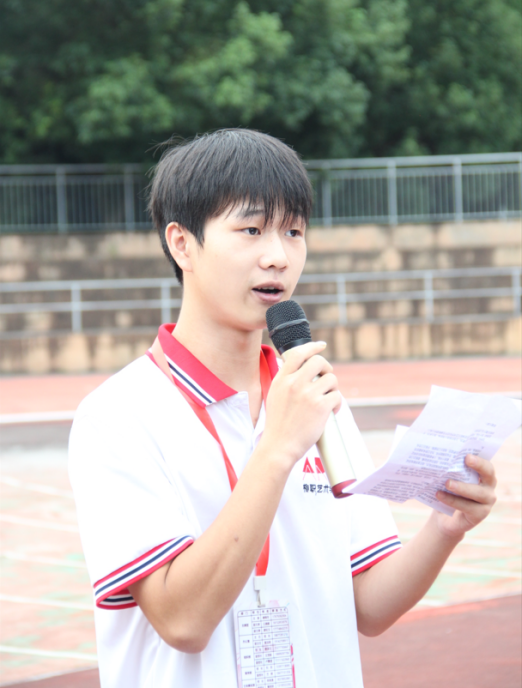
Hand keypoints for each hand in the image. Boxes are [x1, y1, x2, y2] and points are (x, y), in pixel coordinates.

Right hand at [261, 341, 341, 465]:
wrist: (279, 446)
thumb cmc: (278, 424)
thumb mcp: (274, 395)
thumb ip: (286, 380)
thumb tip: (302, 366)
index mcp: (281, 379)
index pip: (298, 354)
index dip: (312, 347)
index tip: (321, 346)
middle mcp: (294, 383)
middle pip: (319, 362)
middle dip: (327, 369)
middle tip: (326, 379)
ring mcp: (308, 394)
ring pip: (331, 379)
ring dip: (333, 389)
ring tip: (328, 400)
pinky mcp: (320, 407)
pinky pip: (337, 396)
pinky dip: (338, 403)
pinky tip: (332, 411)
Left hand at [434, 455, 496, 539]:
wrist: (444, 518)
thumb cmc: (447, 492)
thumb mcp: (448, 478)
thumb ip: (449, 469)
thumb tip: (438, 458)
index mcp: (483, 474)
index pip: (486, 464)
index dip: (480, 459)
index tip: (468, 455)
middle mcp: (488, 487)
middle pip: (488, 474)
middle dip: (478, 465)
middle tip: (466, 460)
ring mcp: (487, 502)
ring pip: (478, 492)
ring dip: (462, 487)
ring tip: (447, 483)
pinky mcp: (479, 515)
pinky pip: (467, 507)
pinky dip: (452, 500)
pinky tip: (439, 495)